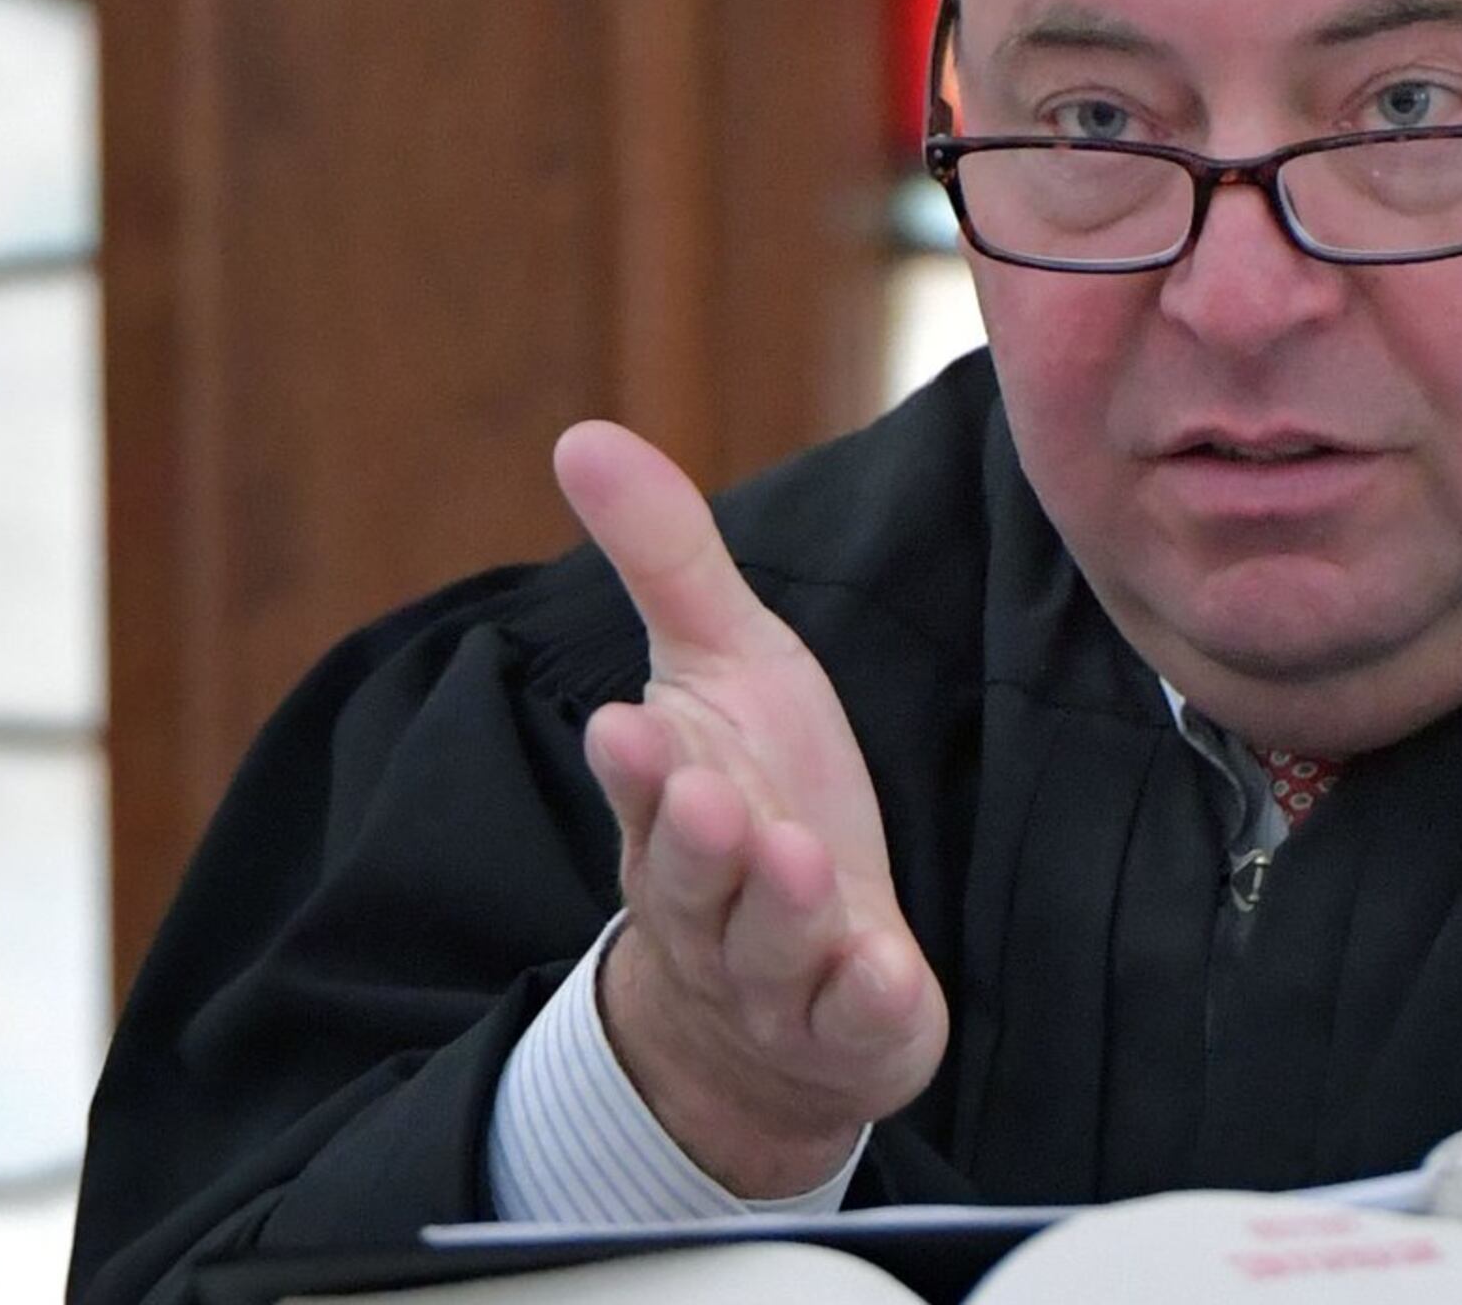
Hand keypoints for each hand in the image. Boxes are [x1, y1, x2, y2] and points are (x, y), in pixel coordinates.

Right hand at [556, 420, 948, 1198]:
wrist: (777, 1004)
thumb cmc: (756, 805)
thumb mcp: (725, 669)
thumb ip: (665, 561)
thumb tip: (579, 432)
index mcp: (674, 810)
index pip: (644, 791)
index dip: (637, 769)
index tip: (627, 725)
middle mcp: (711, 903)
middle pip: (692, 878)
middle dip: (698, 840)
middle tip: (712, 795)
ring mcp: (779, 976)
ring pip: (768, 951)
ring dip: (782, 908)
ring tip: (798, 857)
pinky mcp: (851, 1029)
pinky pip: (855, 1025)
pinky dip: (865, 1003)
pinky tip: (883, 975)